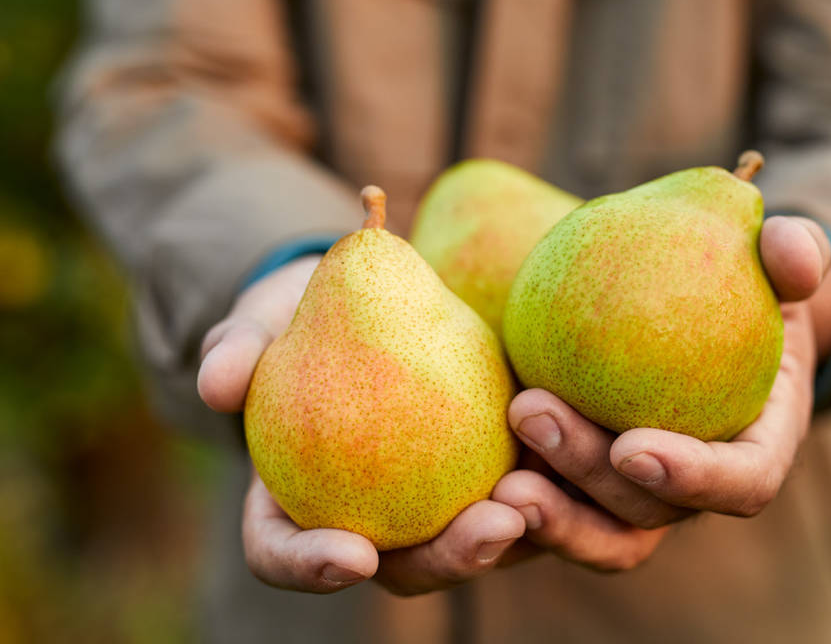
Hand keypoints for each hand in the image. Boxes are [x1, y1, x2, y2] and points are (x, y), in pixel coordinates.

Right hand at [198, 255, 524, 594]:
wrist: (369, 298)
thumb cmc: (301, 316)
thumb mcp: (260, 320)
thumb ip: (237, 348)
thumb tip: (218, 384)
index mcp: (294, 505)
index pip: (288, 555)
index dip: (313, 568)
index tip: (353, 554)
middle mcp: (370, 521)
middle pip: (406, 568)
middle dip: (450, 560)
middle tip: (491, 526)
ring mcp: (434, 503)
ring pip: (476, 540)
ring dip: (516, 531)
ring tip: (541, 495)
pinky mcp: (489, 468)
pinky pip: (525, 487)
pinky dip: (551, 480)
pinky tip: (575, 450)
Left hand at [491, 216, 830, 571]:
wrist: (702, 306)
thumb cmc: (749, 282)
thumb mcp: (780, 260)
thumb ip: (796, 251)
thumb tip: (790, 250)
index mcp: (757, 447)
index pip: (740, 484)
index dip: (693, 479)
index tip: (635, 445)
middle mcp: (697, 487)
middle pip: (649, 513)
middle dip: (590, 478)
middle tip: (531, 412)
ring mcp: (640, 494)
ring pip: (598, 535)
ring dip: (548, 518)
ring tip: (497, 480)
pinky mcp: (590, 486)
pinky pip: (555, 510)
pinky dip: (517, 506)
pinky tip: (474, 470)